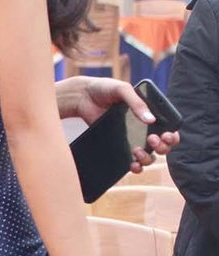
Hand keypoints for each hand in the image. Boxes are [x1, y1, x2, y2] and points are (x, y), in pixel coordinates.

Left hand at [55, 76, 179, 169]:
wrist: (82, 96)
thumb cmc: (105, 89)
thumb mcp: (122, 90)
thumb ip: (137, 103)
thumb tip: (151, 120)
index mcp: (150, 113)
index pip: (169, 128)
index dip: (172, 136)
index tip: (166, 135)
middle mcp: (145, 128)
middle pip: (162, 145)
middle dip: (163, 147)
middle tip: (152, 140)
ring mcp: (132, 138)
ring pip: (149, 156)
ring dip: (148, 158)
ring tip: (138, 152)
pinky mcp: (119, 145)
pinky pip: (131, 160)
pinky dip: (135, 166)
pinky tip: (132, 165)